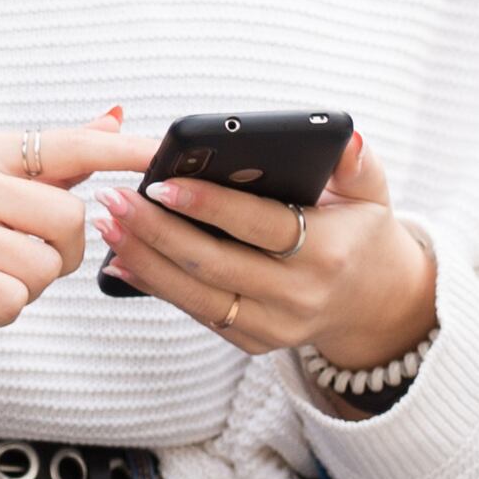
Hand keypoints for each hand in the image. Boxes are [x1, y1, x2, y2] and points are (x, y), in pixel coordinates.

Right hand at [0, 117, 148, 374]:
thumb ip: (58, 160)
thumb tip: (114, 116)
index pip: (69, 146)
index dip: (122, 152)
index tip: (164, 153)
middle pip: (70, 217)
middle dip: (61, 254)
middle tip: (19, 260)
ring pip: (45, 264)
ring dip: (29, 286)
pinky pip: (14, 298)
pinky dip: (4, 311)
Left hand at [95, 129, 436, 368]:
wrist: (371, 302)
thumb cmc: (360, 232)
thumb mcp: (371, 194)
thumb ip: (356, 164)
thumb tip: (345, 137)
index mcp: (327, 253)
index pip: (259, 226)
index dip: (209, 206)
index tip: (161, 184)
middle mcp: (298, 296)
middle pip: (214, 263)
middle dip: (156, 231)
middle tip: (114, 198)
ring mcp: (273, 326)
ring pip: (195, 294)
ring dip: (143, 259)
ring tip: (107, 224)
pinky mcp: (251, 341)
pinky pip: (195, 312)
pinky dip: (154, 286)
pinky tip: (120, 259)